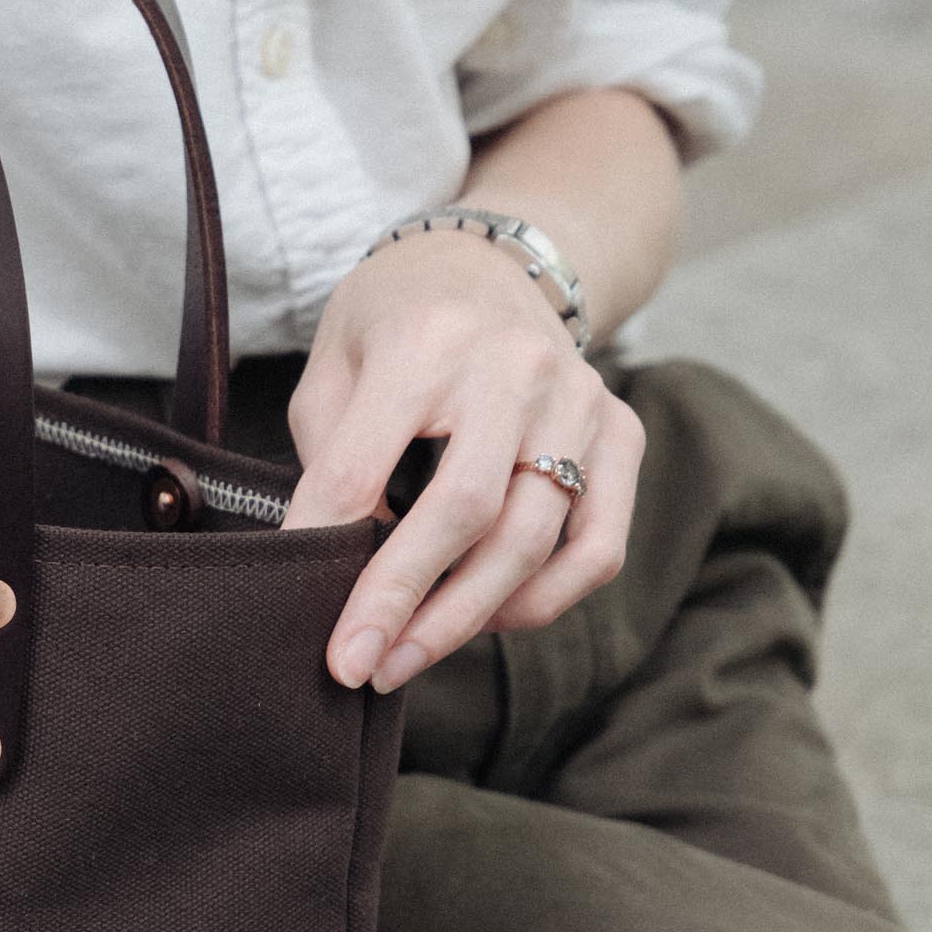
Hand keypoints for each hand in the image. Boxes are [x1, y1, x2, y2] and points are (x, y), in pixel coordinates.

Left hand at [287, 231, 642, 691]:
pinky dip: (544, 600)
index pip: (363, 467)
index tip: (310, 622)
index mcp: (422, 342)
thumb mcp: (335, 366)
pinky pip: (598, 547)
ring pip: (535, 540)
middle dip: (407, 603)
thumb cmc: (395, 325)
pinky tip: (488, 621)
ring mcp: (578, 399)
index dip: (328, 549)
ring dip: (467, 619)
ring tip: (407, 658)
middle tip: (362, 666)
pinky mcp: (620, 431)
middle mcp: (512, 366)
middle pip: (465, 511)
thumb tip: (335, 563)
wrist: (490, 264)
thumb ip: (331, 457)